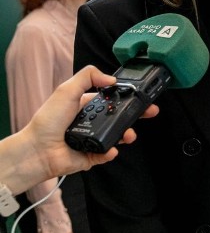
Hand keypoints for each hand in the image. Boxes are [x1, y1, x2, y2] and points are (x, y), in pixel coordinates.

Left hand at [19, 66, 157, 182]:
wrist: (37, 150)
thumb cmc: (47, 120)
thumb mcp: (66, 90)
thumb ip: (87, 77)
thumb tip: (112, 79)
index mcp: (87, 105)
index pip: (112, 99)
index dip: (127, 97)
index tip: (141, 95)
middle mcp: (92, 122)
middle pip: (120, 117)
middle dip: (136, 115)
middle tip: (149, 112)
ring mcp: (93, 139)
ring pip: (118, 135)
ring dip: (127, 134)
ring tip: (129, 134)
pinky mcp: (92, 155)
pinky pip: (107, 153)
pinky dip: (111, 151)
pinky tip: (110, 148)